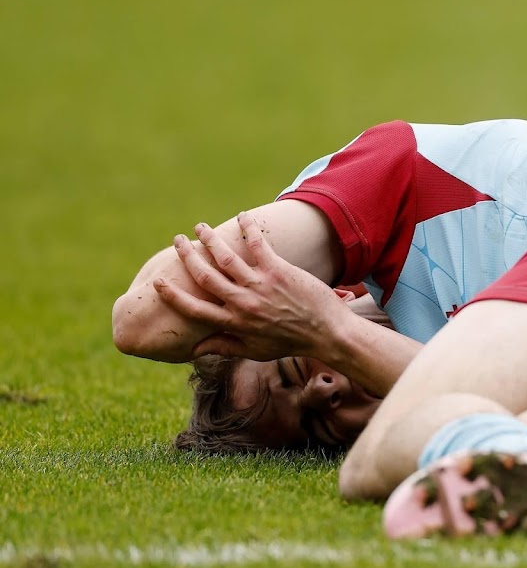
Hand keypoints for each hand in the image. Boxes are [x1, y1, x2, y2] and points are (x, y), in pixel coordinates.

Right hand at [153, 211, 349, 360]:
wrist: (327, 333)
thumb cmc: (291, 342)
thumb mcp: (255, 351)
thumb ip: (224, 346)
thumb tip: (194, 350)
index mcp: (234, 323)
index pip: (194, 309)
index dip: (173, 296)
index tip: (158, 283)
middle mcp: (242, 303)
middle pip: (204, 276)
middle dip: (186, 256)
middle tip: (177, 241)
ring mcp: (260, 285)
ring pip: (225, 257)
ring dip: (209, 239)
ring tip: (199, 227)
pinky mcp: (278, 270)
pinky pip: (258, 244)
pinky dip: (248, 228)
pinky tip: (242, 216)